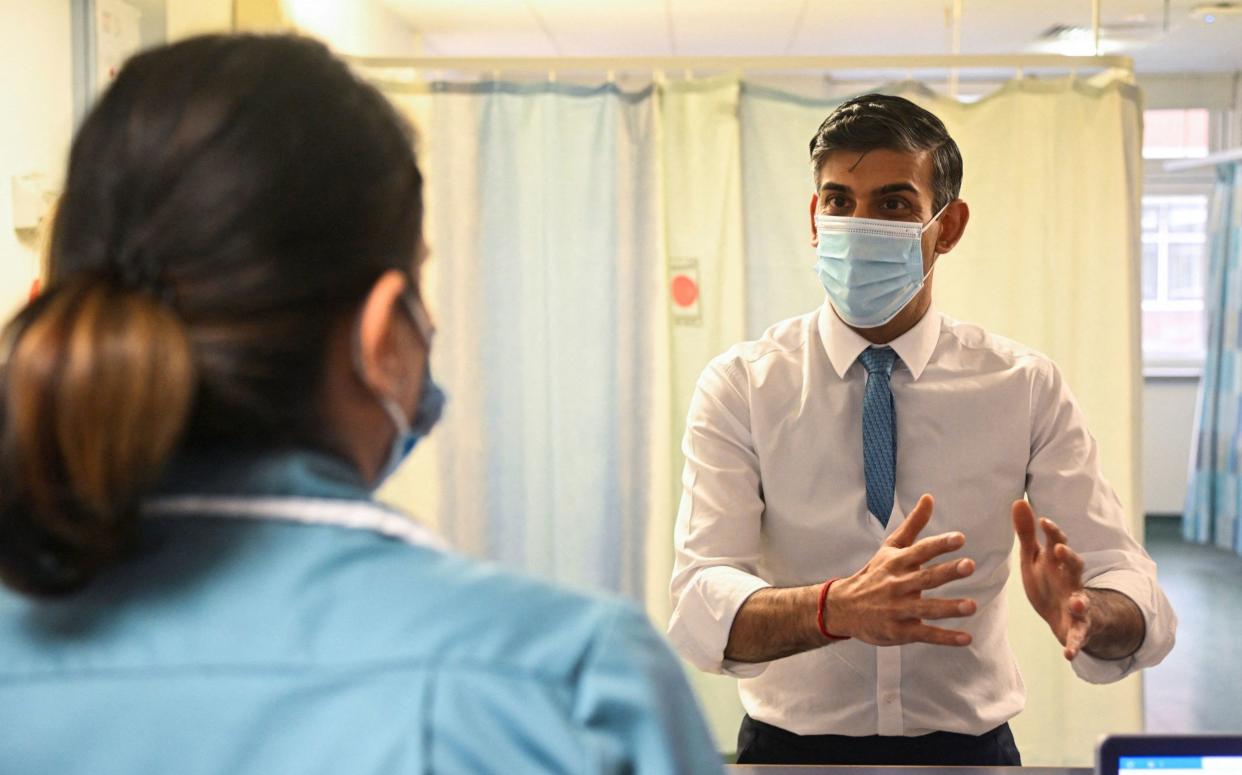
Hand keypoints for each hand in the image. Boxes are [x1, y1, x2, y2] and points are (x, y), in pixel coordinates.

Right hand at [824, 494, 976, 646]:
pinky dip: (945, 638)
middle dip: (947, 572)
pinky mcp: (899, 631)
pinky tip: (965, 639)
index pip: (920, 551)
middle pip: (925, 578)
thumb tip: (930, 497)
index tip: (960, 539)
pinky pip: (924, 634)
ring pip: (926, 608)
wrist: (844, 607)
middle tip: (969, 566)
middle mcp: (898, 585)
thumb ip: (914, 525)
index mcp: (898, 563)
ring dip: (949, 608)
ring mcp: (898, 609)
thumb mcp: (891, 548)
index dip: (940, 545)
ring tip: (972, 606)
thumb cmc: (874, 574)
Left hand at [1012, 500, 1090, 659]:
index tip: (1043, 520)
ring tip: (1076, 602)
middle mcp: (1072, 581)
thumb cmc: (1048, 581)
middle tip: (1059, 549)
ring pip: (1083, 602)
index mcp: (1058, 564)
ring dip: (1080, 601)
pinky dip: (1074, 645)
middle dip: (1068, 557)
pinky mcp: (1077, 629)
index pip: (1058, 543)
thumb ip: (1027, 534)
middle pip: (1075, 566)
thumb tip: (1018, 501)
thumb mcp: (1034, 559)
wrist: (1064, 617)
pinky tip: (1068, 654)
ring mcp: (1077, 605)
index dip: (1052, 532)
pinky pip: (1078, 638)